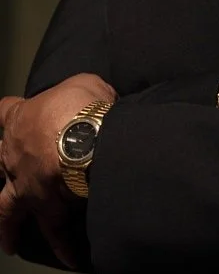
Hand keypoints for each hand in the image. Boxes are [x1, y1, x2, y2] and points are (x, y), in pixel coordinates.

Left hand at [0, 73, 116, 268]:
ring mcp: (27, 185)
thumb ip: (75, 94)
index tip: (2, 112)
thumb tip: (85, 99)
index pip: (6, 111)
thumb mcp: (82, 84)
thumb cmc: (81, 106)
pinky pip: (54, 230)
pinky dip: (62, 244)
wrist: (87, 138)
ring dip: (9, 226)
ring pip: (9, 210)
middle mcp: (16, 155)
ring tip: (9, 242)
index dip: (5, 112)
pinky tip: (70, 257)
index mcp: (22, 119)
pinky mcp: (46, 208)